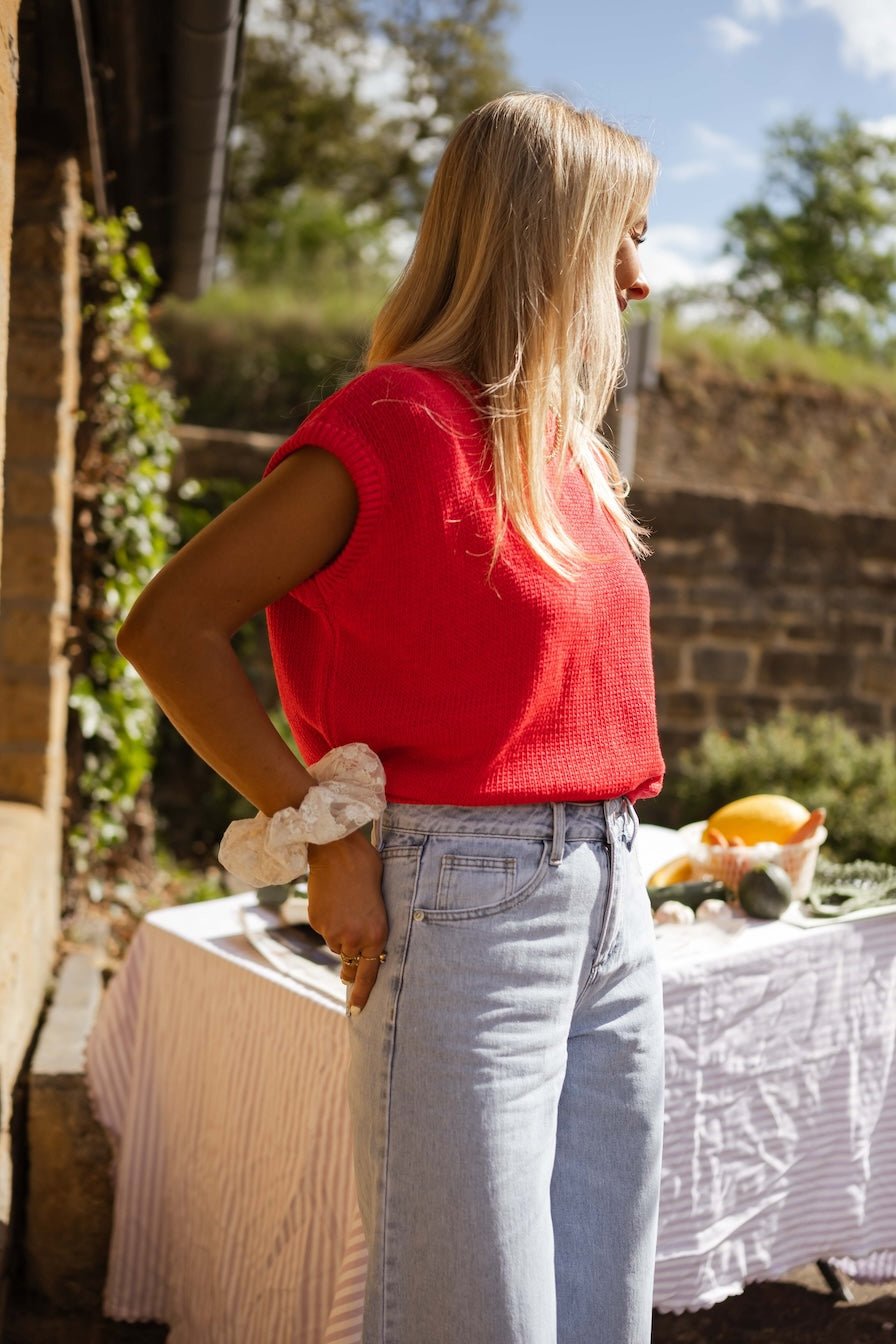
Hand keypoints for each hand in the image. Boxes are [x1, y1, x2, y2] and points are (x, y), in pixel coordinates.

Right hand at [306, 829, 385, 1011]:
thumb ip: (373, 928)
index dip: (361, 994)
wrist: (339, 850)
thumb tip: (363, 946)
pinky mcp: (317, 922)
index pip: (370, 974)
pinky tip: (333, 900)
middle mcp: (355, 939)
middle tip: (349, 949)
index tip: (356, 1011)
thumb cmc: (367, 870)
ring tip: (345, 905)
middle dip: (349, 958)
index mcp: (377, 935)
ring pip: (335, 944)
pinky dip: (327, 920)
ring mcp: (333, 932)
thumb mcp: (380, 903)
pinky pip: (323, 929)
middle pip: (349, 960)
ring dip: (339, 933)